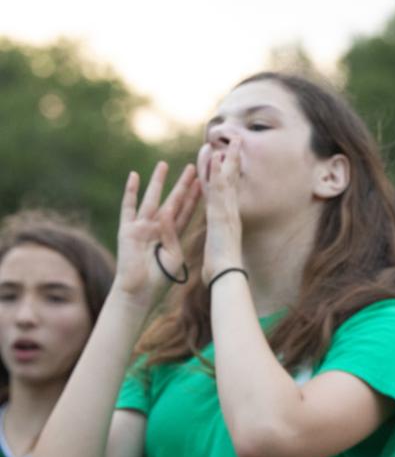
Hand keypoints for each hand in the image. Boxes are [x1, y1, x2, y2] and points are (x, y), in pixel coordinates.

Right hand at [113, 162, 200, 306]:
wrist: (140, 292)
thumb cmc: (160, 279)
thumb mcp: (174, 256)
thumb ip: (173, 234)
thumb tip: (169, 213)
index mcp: (173, 236)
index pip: (187, 211)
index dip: (195, 197)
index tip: (204, 182)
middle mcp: (158, 228)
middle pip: (173, 201)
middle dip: (182, 185)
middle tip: (192, 167)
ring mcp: (142, 227)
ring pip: (152, 198)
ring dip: (158, 182)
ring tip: (164, 164)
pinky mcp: (128, 229)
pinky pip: (129, 207)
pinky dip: (131, 191)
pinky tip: (134, 175)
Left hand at [200, 137, 244, 283]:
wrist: (226, 277)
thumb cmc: (221, 270)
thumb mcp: (216, 251)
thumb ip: (217, 242)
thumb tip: (218, 243)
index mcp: (226, 219)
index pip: (223, 191)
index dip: (223, 173)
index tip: (222, 157)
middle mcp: (229, 212)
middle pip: (231, 181)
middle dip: (233, 160)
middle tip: (235, 141)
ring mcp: (227, 212)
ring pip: (228, 181)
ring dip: (230, 160)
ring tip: (232, 141)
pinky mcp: (221, 216)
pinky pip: (219, 190)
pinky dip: (219, 173)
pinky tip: (219, 158)